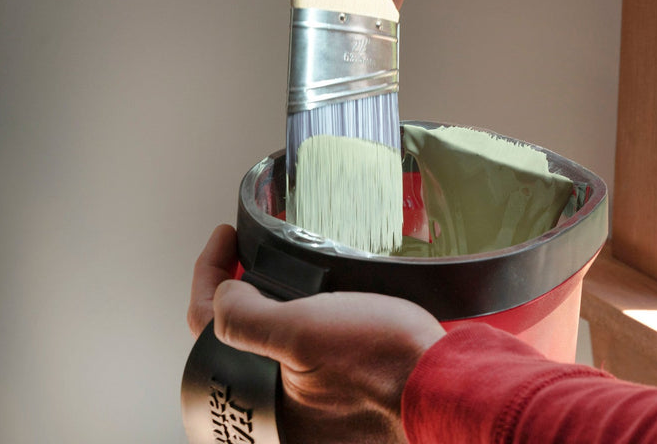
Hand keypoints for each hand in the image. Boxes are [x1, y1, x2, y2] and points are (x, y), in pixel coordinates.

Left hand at [188, 225, 445, 442]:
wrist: (447, 380)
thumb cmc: (384, 361)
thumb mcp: (302, 332)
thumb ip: (246, 319)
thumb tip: (224, 295)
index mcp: (263, 412)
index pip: (208, 332)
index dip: (210, 274)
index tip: (225, 238)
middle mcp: (287, 419)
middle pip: (240, 339)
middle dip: (241, 293)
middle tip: (247, 253)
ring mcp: (320, 410)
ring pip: (276, 346)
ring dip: (275, 306)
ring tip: (283, 269)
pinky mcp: (350, 396)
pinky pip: (312, 354)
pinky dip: (309, 322)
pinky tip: (323, 298)